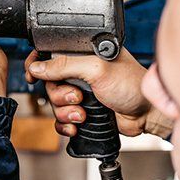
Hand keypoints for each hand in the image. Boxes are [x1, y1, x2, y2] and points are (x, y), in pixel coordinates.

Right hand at [24, 49, 159, 137]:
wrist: (145, 114)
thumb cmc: (132, 85)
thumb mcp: (97, 69)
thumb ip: (66, 65)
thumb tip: (38, 66)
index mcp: (84, 53)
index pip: (52, 53)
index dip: (39, 64)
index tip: (34, 75)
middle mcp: (81, 71)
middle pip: (50, 83)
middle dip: (59, 94)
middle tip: (77, 97)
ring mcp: (82, 92)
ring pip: (55, 103)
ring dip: (65, 112)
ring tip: (83, 113)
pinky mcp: (84, 110)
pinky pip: (62, 120)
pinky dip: (65, 125)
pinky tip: (76, 126)